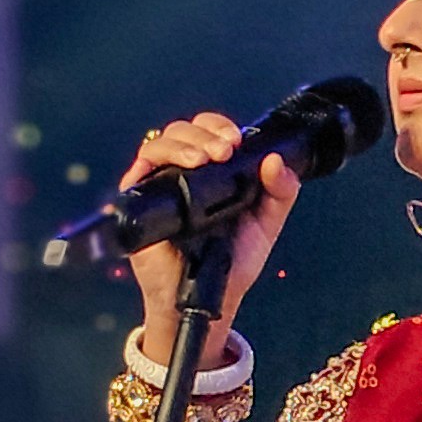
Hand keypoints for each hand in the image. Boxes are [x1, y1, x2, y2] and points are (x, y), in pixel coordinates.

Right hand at [119, 113, 301, 352]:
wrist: (210, 295)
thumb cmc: (233, 260)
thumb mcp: (267, 222)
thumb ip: (281, 191)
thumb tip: (275, 160)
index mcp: (213, 170)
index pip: (209, 131)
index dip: (219, 126)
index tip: (236, 140)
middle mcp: (183, 172)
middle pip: (183, 130)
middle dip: (205, 133)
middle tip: (224, 150)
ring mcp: (160, 184)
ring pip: (160, 143)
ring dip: (184, 144)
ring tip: (204, 159)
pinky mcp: (140, 200)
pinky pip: (139, 169)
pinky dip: (156, 160)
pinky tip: (178, 169)